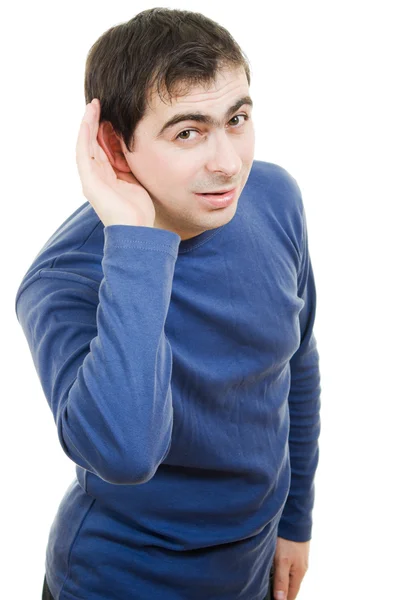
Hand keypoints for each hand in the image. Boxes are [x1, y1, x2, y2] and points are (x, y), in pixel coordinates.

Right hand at [75, 98, 155, 227]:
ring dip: (89, 123)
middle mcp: (97, 176)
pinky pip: (84, 151)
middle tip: (101, 102)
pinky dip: (85, 133)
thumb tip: (137, 149)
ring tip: (94, 104)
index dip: (106, 130)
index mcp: (108, 177)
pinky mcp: (88, 179)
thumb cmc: (140, 211)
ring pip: (87, 143)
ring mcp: (91, 178)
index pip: (104, 148)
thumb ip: (133, 166)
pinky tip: (89, 117)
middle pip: (94, 143)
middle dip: (97, 123)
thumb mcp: (137, 181)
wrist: (136, 230)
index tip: (112, 113)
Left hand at [272, 537, 309, 599]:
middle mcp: (301, 568)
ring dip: (283, 582)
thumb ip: (281, 581)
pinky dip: (284, 571)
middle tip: (271, 595)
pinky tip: (276, 568)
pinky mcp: (296, 551)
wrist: (295, 518)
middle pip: (291, 586)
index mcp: (299, 574)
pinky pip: (290, 566)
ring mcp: (300, 559)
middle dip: (283, 593)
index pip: (292, 595)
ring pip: (290, 576)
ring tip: (272, 585)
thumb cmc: (288, 541)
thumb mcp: (282, 561)